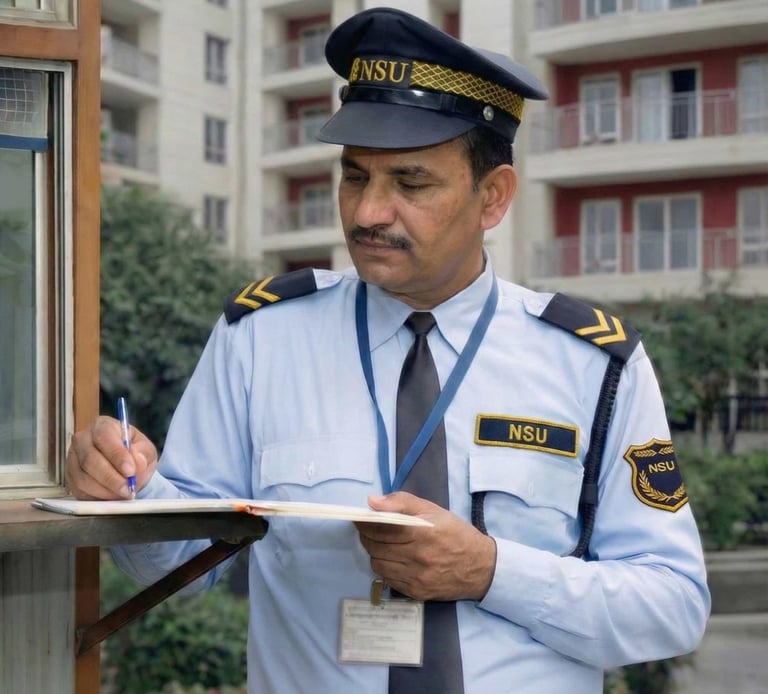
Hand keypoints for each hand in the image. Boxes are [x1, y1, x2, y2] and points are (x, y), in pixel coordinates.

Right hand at [66, 416, 157, 499]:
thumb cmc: (135, 454)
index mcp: (103, 426)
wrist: (126, 467)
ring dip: (105, 490)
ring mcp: (73, 459)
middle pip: (90, 459)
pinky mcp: (70, 478)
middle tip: (128, 488)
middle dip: (111, 478)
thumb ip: (143, 453)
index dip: (117, 455)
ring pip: (83, 477)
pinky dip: (97, 496)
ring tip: (123, 494)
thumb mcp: (146, 450)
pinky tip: (112, 497)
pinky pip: (79, 490)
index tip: (130, 471)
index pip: (104, 437)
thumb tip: (137, 462)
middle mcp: (83, 439)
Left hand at [355, 492, 496, 601]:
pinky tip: (393, 559)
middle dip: (366, 536)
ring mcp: (416, 577)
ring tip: (381, 544)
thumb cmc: (455, 533)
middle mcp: (417, 557)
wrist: (481, 567)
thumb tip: (372, 502)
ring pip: (378, 564)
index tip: (359, 518)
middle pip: (375, 547)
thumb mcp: (433, 510)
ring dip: (374, 552)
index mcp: (422, 532)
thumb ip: (401, 502)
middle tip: (368, 529)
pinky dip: (385, 567)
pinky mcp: (416, 592)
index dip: (364, 522)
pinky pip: (388, 579)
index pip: (380, 528)